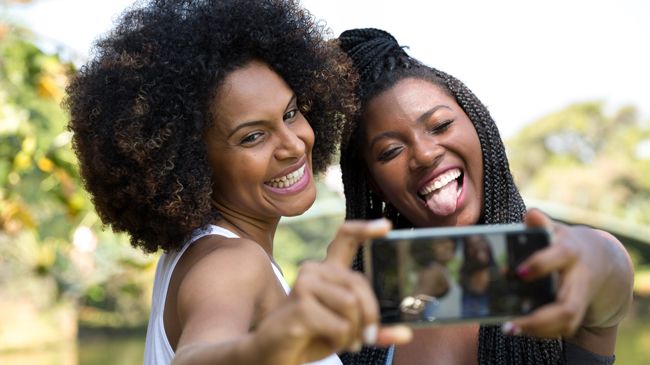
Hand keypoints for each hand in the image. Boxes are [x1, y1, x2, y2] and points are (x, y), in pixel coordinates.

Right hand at [254, 219, 411, 364]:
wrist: (272, 354)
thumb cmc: (310, 338)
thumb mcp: (347, 331)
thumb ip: (373, 328)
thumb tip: (406, 333)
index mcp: (327, 271)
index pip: (346, 238)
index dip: (366, 229)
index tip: (387, 227)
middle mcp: (314, 270)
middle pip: (360, 283)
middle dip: (369, 316)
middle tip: (365, 338)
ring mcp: (305, 284)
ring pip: (352, 304)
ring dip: (353, 331)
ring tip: (341, 341)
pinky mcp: (301, 303)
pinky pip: (340, 323)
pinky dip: (341, 340)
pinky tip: (327, 342)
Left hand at [502, 208, 633, 340]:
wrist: (598, 259)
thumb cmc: (563, 242)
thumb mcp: (554, 229)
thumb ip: (540, 224)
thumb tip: (532, 215)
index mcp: (570, 251)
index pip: (559, 256)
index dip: (540, 264)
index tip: (519, 272)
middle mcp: (578, 278)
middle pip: (567, 306)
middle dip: (540, 318)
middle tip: (510, 321)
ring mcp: (580, 298)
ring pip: (567, 321)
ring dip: (539, 329)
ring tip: (510, 329)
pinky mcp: (578, 312)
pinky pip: (564, 328)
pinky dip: (542, 332)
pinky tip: (520, 330)